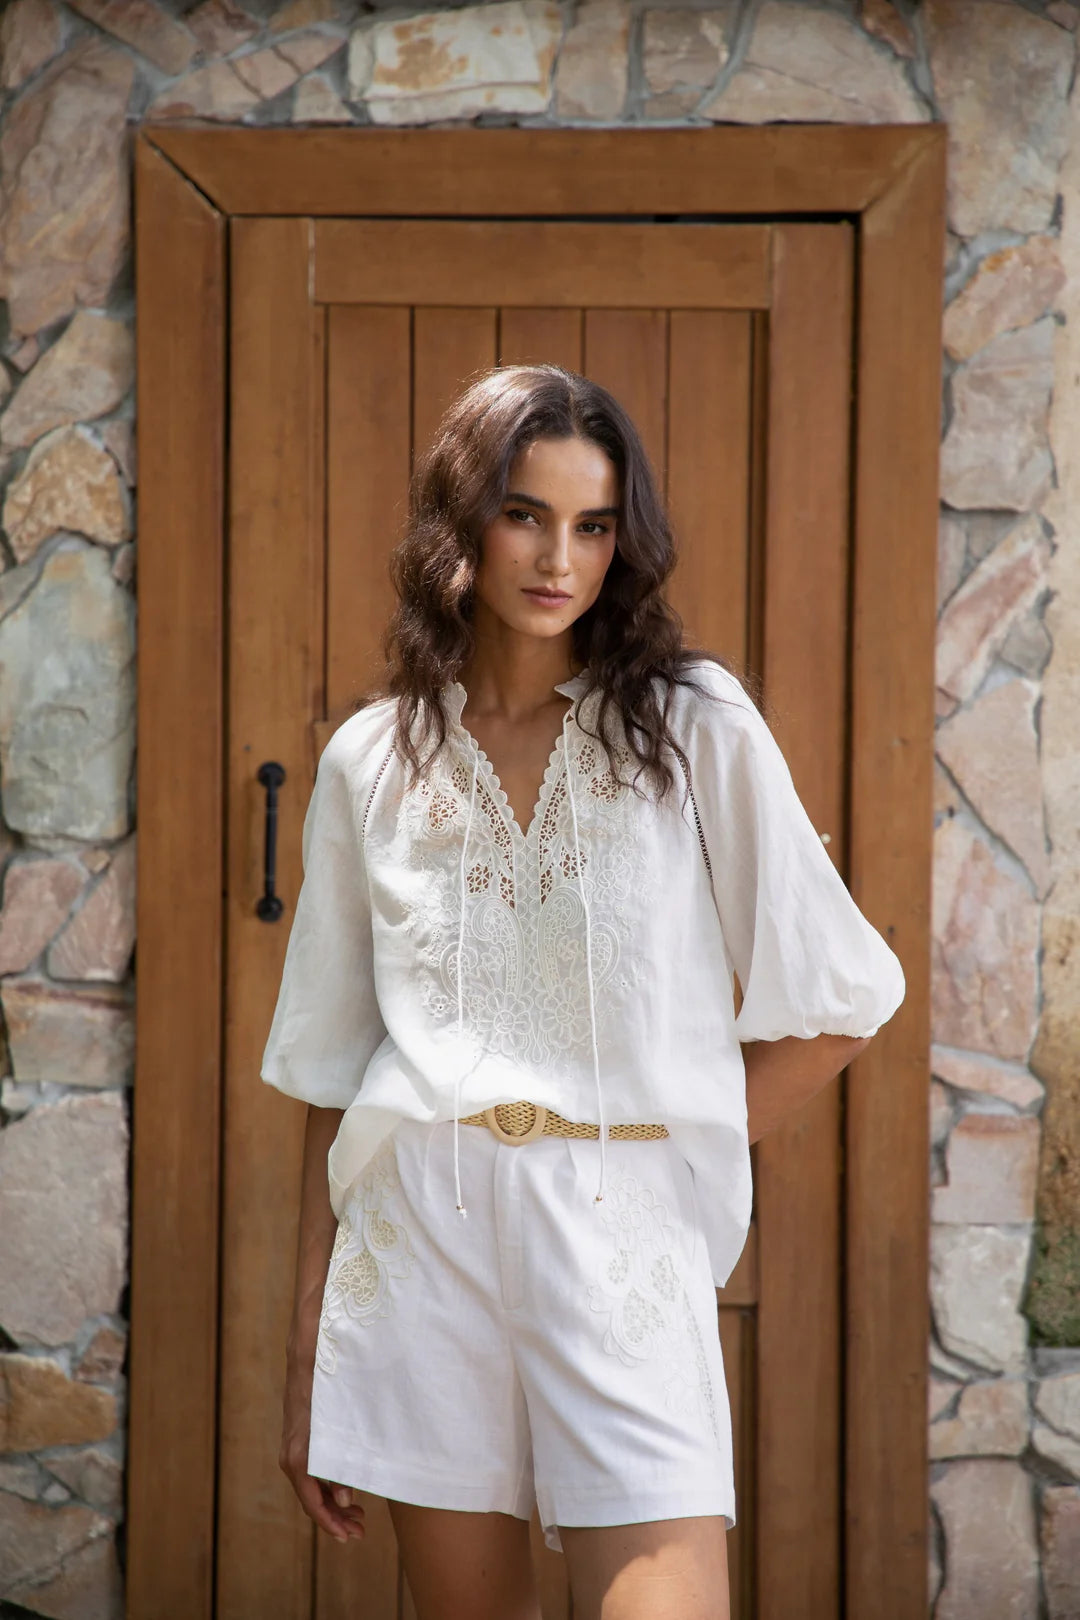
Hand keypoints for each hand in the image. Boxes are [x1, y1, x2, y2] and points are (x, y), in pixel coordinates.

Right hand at [279, 1371, 365, 1543]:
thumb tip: (344, 1500)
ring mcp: (293, 1450)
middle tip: (360, 1531)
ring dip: (333, 1505)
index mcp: (298, 1457)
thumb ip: (339, 1465)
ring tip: (358, 1517)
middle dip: (336, 1518)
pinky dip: (327, 1487)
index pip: (312, 1502)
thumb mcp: (337, 1427)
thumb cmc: (327, 1388)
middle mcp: (291, 1457)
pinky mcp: (299, 1442)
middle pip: (312, 1500)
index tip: (349, 1536)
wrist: (309, 1357)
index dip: (331, 1522)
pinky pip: (310, 1474)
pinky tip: (345, 1492)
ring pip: (311, 1488)